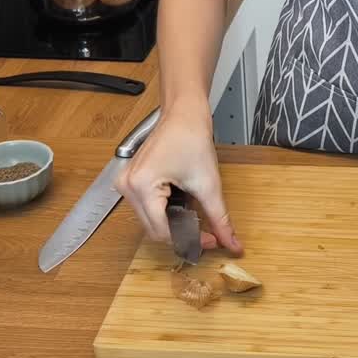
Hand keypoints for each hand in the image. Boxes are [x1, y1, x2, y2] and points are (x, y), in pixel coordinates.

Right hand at [117, 112, 242, 253]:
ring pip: (150, 221)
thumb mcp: (208, 184)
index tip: (211, 240)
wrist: (184, 114)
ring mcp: (126, 184)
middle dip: (181, 234)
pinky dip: (166, 212)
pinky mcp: (131, 181)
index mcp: (141, 186)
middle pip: (154, 229)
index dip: (189, 240)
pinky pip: (147, 208)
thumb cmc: (192, 138)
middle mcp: (127, 187)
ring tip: (195, 215)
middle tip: (207, 233)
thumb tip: (231, 243)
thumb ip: (219, 219)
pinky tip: (182, 204)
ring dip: (173, 223)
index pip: (163, 231)